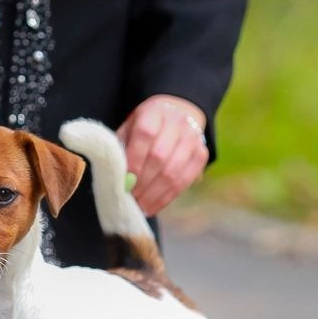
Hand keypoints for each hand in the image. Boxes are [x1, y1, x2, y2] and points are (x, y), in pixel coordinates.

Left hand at [115, 95, 208, 216]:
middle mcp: (178, 123)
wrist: (176, 114)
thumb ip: (121, 148)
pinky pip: (185, 181)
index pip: (145, 135)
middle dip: (143, 182)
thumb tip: (115, 178)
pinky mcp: (202, 154)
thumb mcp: (129, 128)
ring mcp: (193, 139)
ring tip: (140, 206)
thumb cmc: (145, 126)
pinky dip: (167, 197)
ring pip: (174, 172)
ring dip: (154, 194)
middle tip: (130, 198)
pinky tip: (153, 206)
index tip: (125, 180)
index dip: (135, 159)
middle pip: (160, 156)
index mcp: (155, 112)